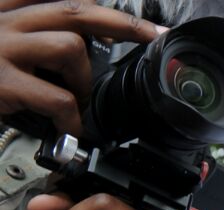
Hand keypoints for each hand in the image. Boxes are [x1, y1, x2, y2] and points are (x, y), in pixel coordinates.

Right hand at [0, 0, 161, 136]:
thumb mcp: (2, 48)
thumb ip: (32, 37)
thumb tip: (87, 42)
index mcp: (3, 11)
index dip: (95, 5)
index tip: (125, 20)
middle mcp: (2, 21)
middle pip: (73, 9)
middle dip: (121, 22)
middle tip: (151, 35)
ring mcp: (1, 48)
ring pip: (70, 47)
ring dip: (84, 79)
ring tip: (75, 99)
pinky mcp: (1, 82)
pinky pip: (57, 96)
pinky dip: (71, 117)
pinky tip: (66, 126)